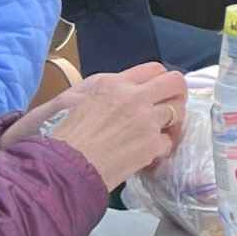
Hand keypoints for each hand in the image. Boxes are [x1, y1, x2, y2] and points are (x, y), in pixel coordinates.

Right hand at [4, 64, 189, 187]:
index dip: (161, 80)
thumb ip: (96, 90)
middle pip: (175, 83)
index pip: (153, 69)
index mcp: (112, 83)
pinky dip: (161, 149)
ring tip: (159, 134)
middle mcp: (133, 97)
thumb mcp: (70, 99)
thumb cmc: (58, 135)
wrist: (62, 166)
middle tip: (169, 109)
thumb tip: (109, 90)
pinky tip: (148, 154)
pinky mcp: (150, 145)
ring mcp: (145, 120)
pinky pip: (168, 142)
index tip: (159, 92)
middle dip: (178, 95)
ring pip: (178, 113)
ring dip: (172, 124)